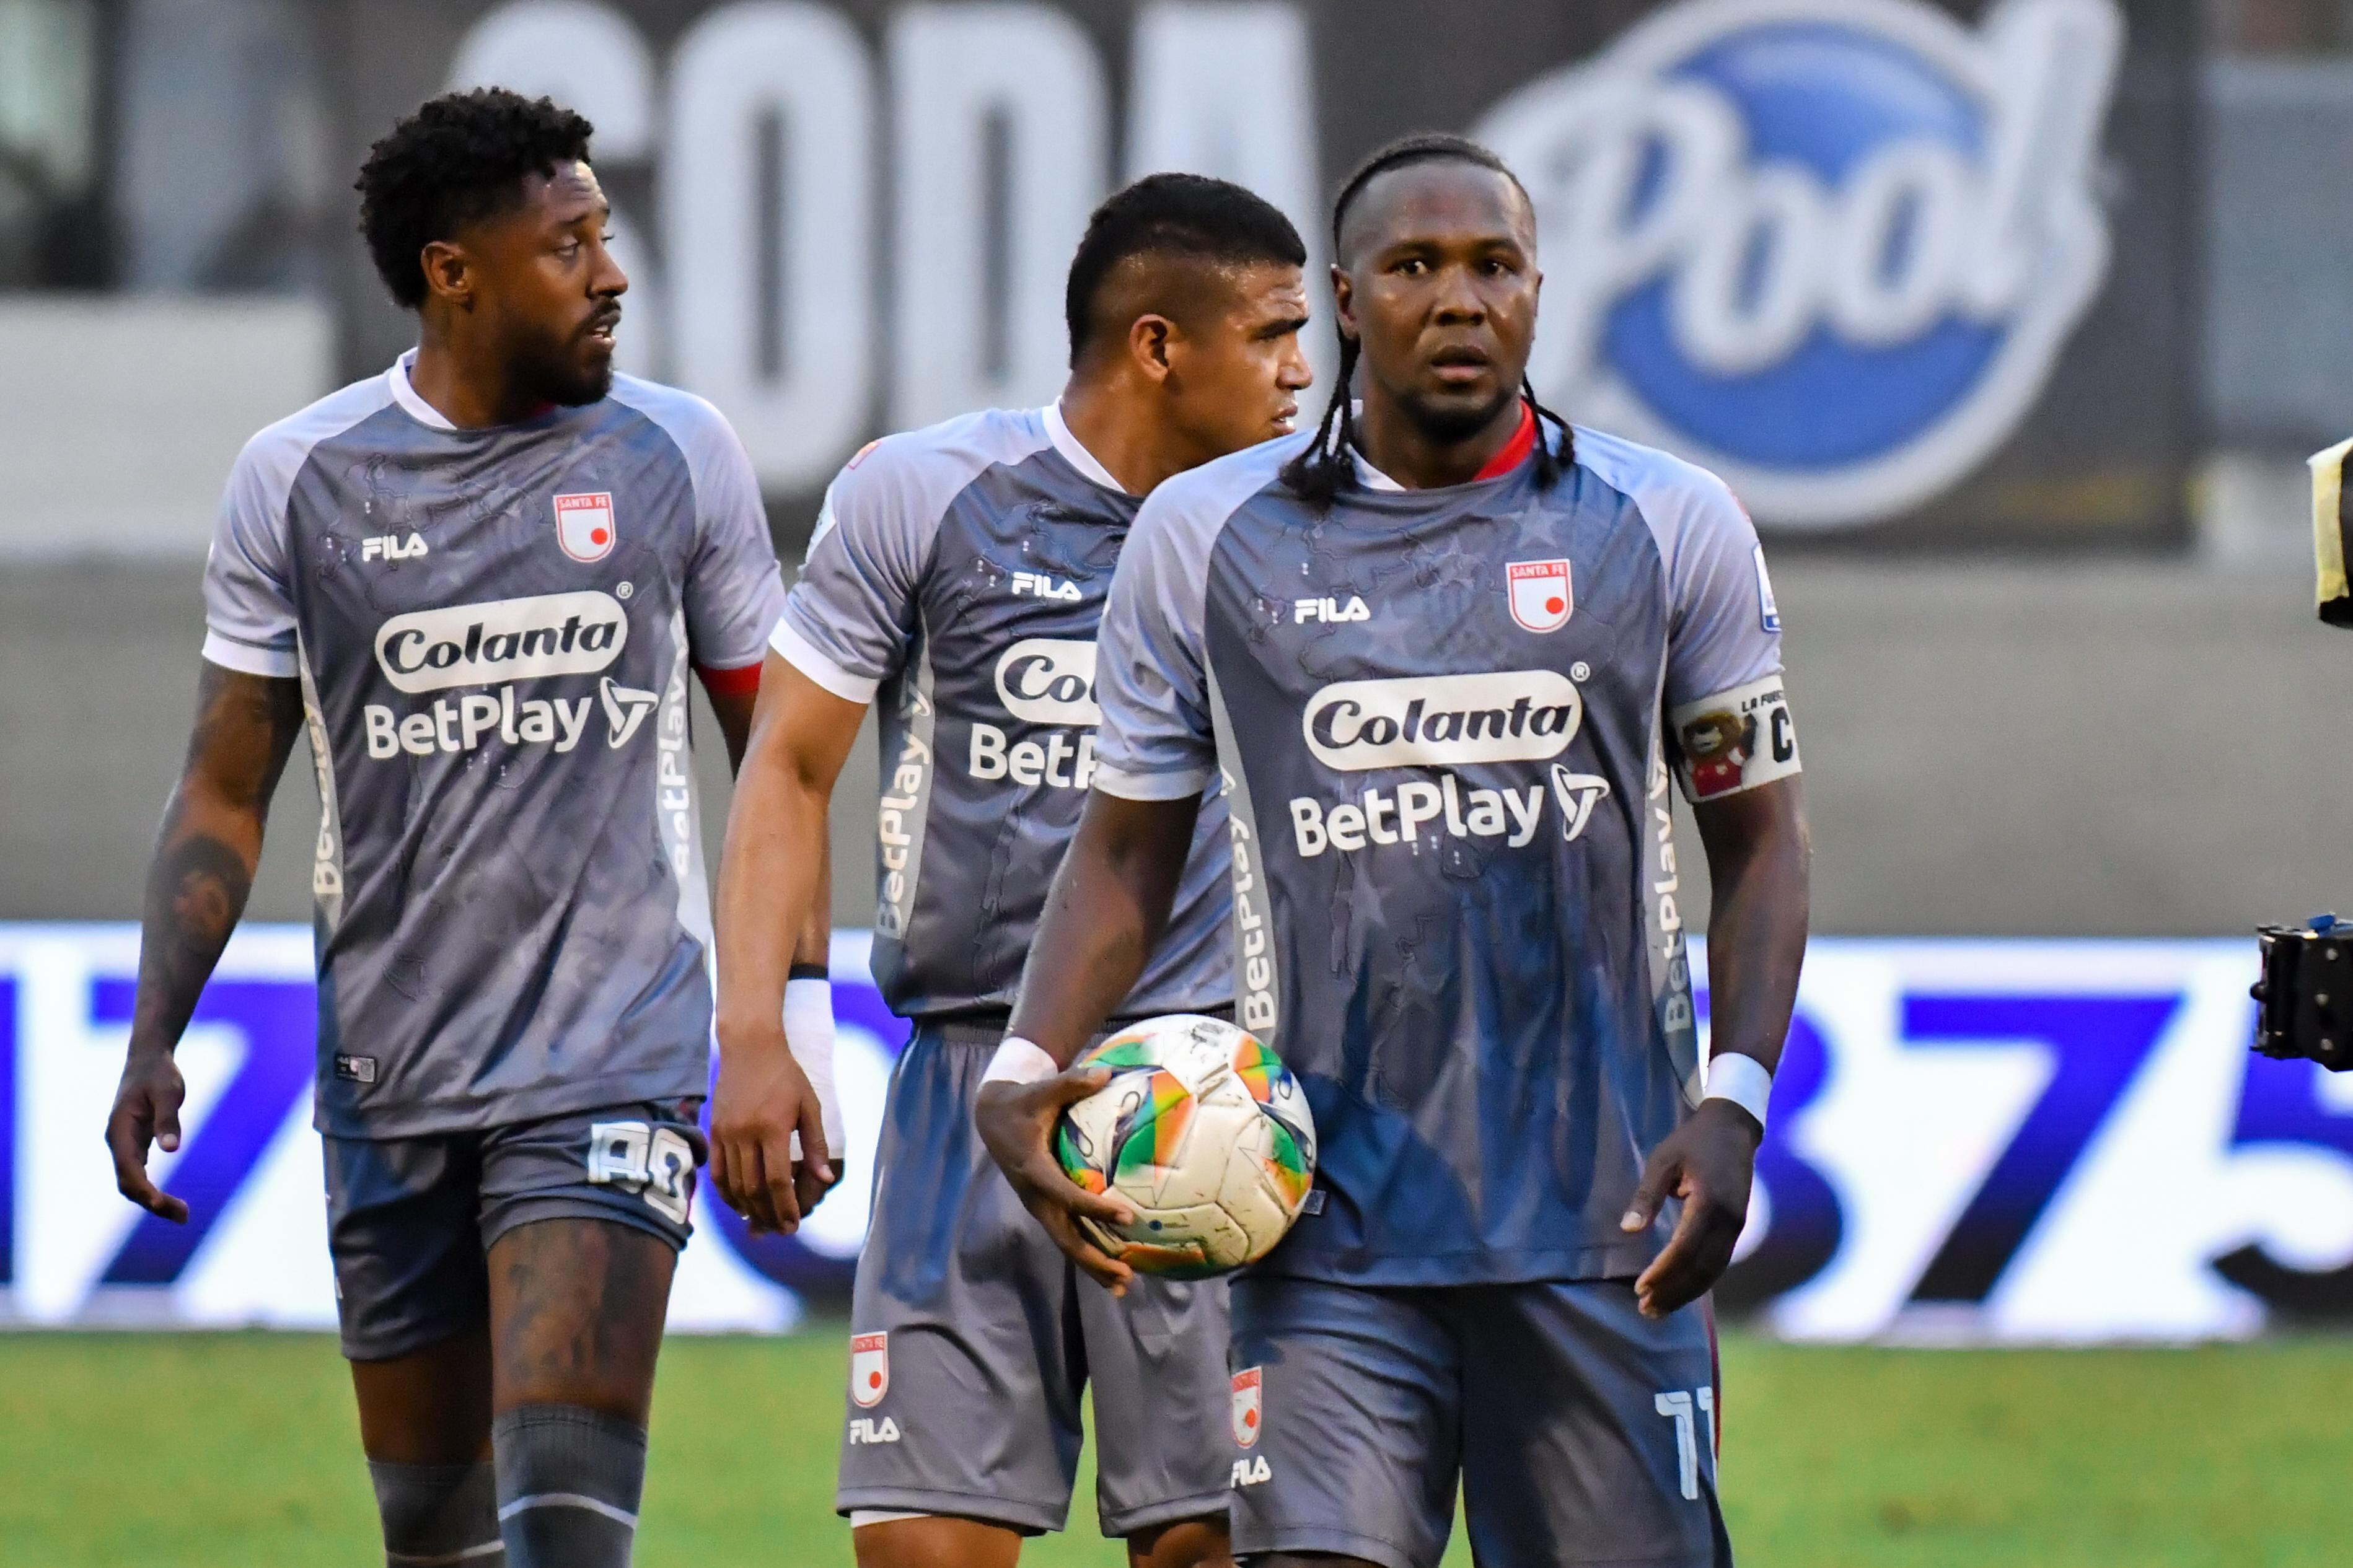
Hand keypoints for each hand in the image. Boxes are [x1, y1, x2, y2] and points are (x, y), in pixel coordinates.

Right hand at [105, 1050, 189, 1222]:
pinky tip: (168, 1202)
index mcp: (120, 1130)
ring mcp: (124, 1146)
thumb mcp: (168, 1092)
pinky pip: (139, 1175)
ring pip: (133, 1182)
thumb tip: (171, 1149)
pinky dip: (153, 1190)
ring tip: (183, 1216)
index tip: (161, 1203)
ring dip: (153, 1201)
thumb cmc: (158, 1074)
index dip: (143, 1189)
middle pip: (128, 1183)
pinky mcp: (135, 1146)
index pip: (128, 1169)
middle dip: (152, 1202)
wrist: (148, 1060)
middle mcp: (118, 1142)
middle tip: (184, 1216)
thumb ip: (168, 1119)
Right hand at [709, 1025, 835, 1234]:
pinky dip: (727, 1193)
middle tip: (780, 1230)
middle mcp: (746, 1134)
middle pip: (755, 1189)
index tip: (793, 1226)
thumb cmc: (785, 1075)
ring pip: (734, 1185)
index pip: (778, 1181)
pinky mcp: (713, 1131)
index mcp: (773, 1128)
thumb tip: (825, 1180)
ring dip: (748, 1209)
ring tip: (762, 1223)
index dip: (785, 1208)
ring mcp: (726, 1133)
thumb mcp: (809, 1105)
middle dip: (768, 1215)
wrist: (749, 1047)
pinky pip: (717, 1172)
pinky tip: (739, 1205)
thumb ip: (815, 1145)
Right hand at [975, 1068, 1139, 1296]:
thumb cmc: (1024, 1102)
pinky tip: (1113, 1267)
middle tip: (1125, 1273)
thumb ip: (1072, 1083)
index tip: (1126, 1215)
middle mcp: (1035, 1196)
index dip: (1095, 1208)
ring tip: (1123, 1285)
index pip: (1067, 1195)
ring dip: (1092, 1265)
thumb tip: (1106, 1073)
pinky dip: (1087, 1252)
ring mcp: (1038, 1206)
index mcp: (1034, 1170)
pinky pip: (1066, 1235)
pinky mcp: (1044, 1207)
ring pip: (1065, 1243)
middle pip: (1065, 1236)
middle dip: (1093, 1258)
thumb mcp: (1043, 1090)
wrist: (993, 1118)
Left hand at [1621, 1097, 1760, 1318]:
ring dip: (1687, 1293)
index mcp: (1709, 1202)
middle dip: (1674, 1292)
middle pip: (1702, 1269)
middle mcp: (1728, 1220)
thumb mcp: (1662, 1160)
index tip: (1640, 1288)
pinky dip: (1699, 1281)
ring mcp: (1736, 1226)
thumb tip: (1628, 1230)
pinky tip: (1679, 1290)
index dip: (1664, 1272)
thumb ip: (1646, 1195)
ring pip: (1714, 1271)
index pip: (1686, 1249)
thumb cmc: (1692, 1142)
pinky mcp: (1736, 1228)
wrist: (1733, 1128)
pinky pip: (1719, 1262)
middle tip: (1645, 1308)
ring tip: (1658, 1308)